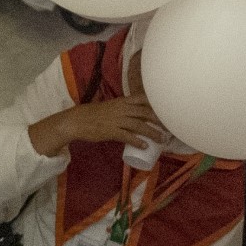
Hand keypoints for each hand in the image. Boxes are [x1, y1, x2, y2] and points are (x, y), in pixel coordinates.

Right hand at [28, 97, 167, 158]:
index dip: (155, 105)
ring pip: (140, 125)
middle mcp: (122, 109)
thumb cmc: (93, 115)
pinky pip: (128, 136)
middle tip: (169, 127)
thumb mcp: (110, 107)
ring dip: (153, 133)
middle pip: (145, 113)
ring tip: (162, 140)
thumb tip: (133, 116)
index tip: (165, 110)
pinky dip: (137, 141)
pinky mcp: (112, 131)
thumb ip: (121, 110)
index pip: (143, 100)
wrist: (77, 120)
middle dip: (159, 120)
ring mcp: (117, 120)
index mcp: (122, 102)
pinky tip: (144, 146)